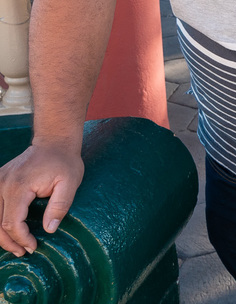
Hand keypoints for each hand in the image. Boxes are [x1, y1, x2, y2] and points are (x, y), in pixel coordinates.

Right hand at [0, 141, 83, 255]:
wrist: (55, 141)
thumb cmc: (64, 161)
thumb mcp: (71, 183)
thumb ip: (60, 206)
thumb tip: (49, 229)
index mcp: (19, 186)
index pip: (12, 222)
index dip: (21, 238)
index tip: (33, 247)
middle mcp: (3, 184)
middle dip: (9, 242)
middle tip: (24, 252)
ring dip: (0, 234)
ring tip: (15, 246)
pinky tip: (7, 230)